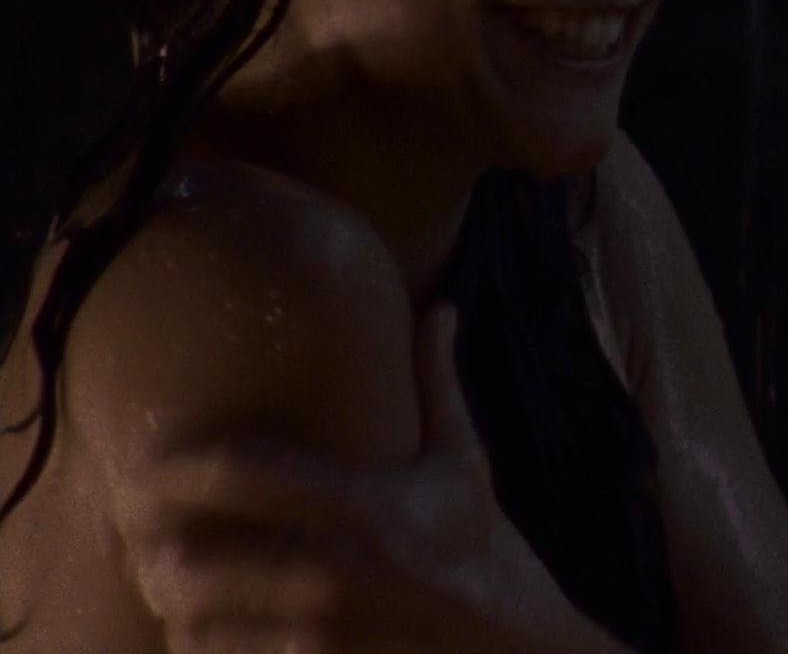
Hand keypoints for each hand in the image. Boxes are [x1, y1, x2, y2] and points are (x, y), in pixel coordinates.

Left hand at [122, 305, 624, 653]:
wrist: (513, 639)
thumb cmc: (479, 544)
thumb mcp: (464, 460)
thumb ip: (438, 383)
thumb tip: (442, 308)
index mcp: (361, 503)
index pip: (239, 470)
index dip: (180, 459)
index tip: (149, 457)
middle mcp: (331, 567)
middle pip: (194, 552)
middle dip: (151, 539)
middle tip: (134, 524)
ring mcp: (318, 629)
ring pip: (194, 616)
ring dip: (169, 597)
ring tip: (156, 577)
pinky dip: (200, 643)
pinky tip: (196, 625)